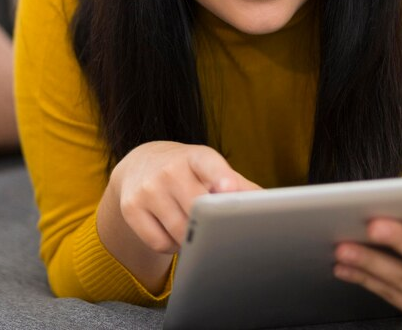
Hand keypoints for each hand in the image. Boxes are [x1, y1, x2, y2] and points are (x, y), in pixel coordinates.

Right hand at [107, 141, 259, 253]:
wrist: (141, 164)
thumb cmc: (189, 172)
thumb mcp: (212, 170)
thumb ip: (241, 187)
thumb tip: (271, 207)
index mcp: (196, 156)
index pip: (209, 164)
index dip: (219, 177)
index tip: (227, 187)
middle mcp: (169, 168)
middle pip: (196, 209)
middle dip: (209, 225)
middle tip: (216, 228)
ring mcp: (147, 188)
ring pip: (179, 231)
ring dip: (191, 239)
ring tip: (194, 228)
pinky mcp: (130, 208)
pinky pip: (159, 243)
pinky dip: (171, 245)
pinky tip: (172, 232)